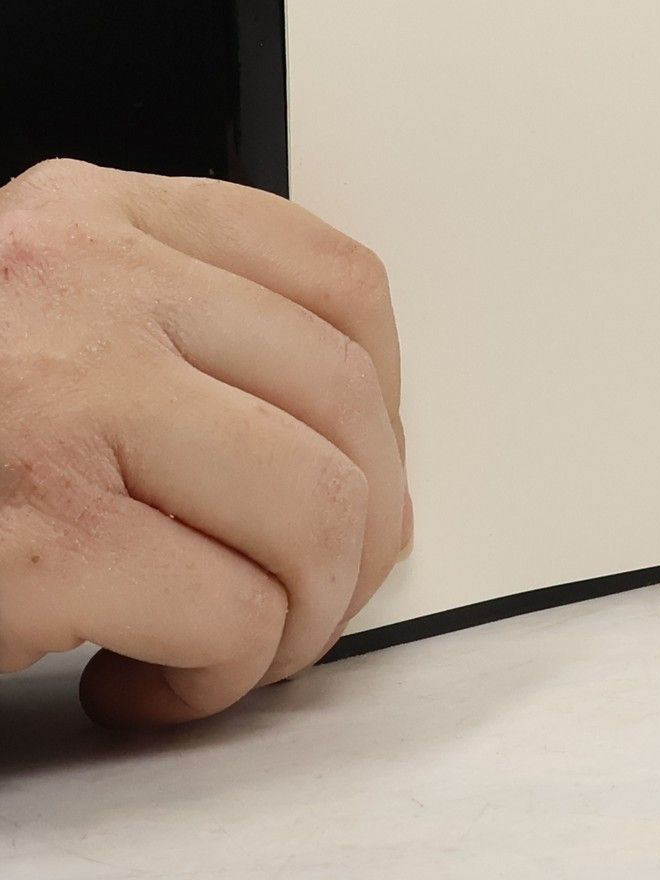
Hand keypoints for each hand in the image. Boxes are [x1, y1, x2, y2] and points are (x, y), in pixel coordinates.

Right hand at [0, 159, 409, 725]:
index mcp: (87, 220)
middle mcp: (80, 283)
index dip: (383, 399)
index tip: (366, 467)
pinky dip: (220, 676)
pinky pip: (229, 611)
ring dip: (303, 614)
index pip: (335, 279)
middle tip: (314, 594)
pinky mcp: (33, 534)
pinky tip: (149, 681)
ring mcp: (57, 398)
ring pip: (314, 506)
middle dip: (361, 529)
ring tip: (240, 646)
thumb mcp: (29, 318)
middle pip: (344, 402)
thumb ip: (161, 326)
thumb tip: (346, 428)